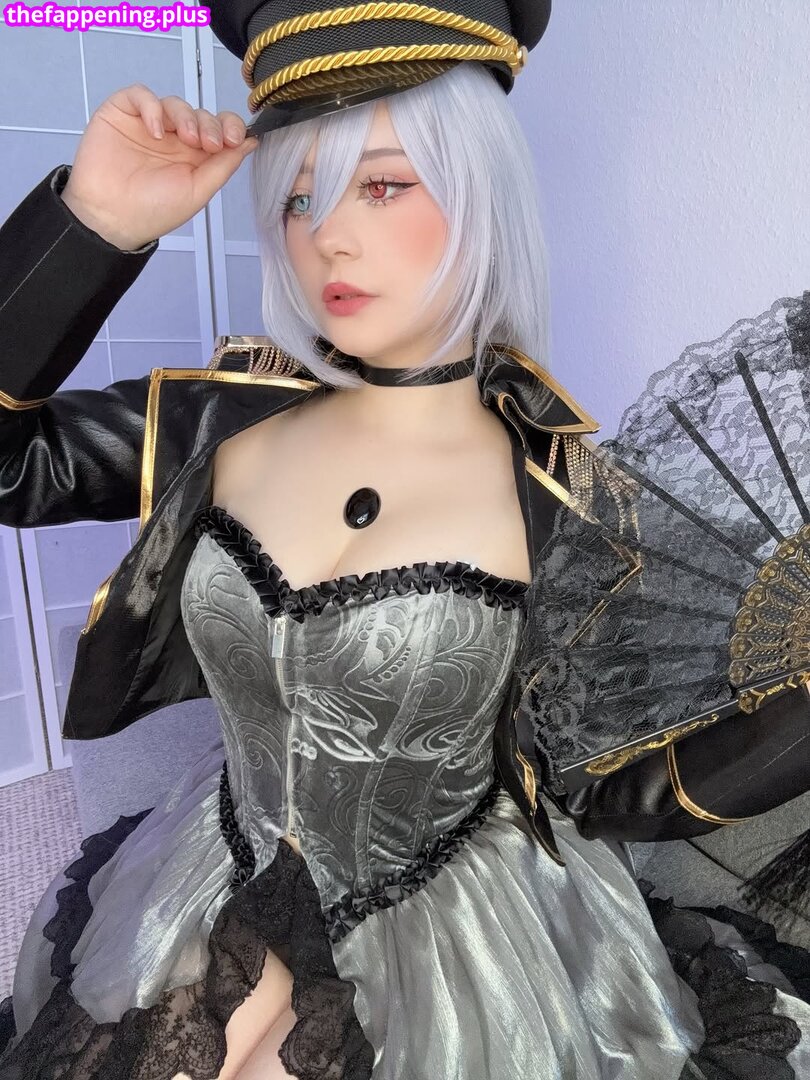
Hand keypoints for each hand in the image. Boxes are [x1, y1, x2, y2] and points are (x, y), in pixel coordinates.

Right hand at [60, 83, 258, 249]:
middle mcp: (173, 139)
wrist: (111, 217)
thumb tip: (252, 142)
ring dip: (185, 116)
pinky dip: (152, 107)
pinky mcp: (123, 114)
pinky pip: (141, 95)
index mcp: (195, 157)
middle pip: (200, 114)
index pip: (219, 129)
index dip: (230, 127)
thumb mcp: (198, 191)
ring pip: (175, 103)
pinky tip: (155, 130)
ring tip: (185, 137)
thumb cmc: (152, 211)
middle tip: (207, 144)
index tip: (234, 138)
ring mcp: (149, 125)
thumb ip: (224, 165)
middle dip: (210, 125)